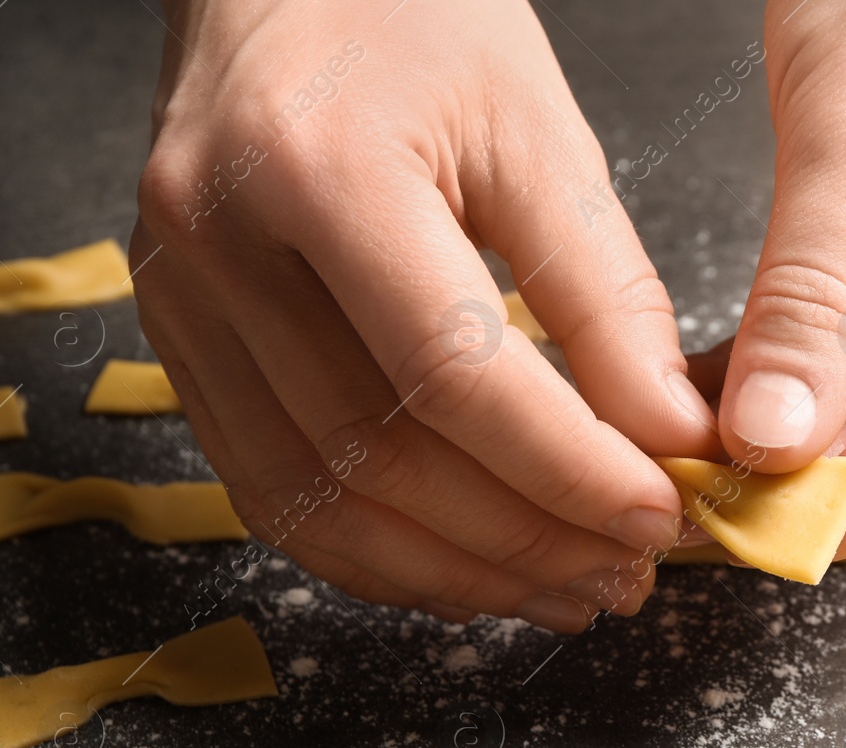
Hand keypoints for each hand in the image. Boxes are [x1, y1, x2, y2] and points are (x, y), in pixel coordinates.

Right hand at [133, 0, 717, 631]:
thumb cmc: (411, 15)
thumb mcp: (536, 128)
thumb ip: (603, 292)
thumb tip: (667, 440)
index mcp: (315, 169)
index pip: (451, 374)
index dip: (567, 469)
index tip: (659, 514)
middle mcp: (217, 247)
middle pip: (381, 457)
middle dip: (524, 540)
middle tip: (625, 573)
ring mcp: (179, 305)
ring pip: (318, 502)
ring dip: (455, 573)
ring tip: (563, 592)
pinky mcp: (178, 344)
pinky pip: (271, 492)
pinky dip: (377, 553)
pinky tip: (463, 570)